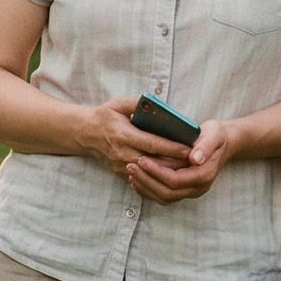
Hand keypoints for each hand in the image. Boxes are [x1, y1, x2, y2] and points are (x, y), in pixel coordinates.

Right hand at [76, 95, 197, 175]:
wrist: (84, 134)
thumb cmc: (104, 116)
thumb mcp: (118, 104)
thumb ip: (138, 103)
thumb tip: (159, 105)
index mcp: (123, 135)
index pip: (153, 144)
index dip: (173, 148)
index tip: (190, 148)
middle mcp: (123, 153)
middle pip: (156, 162)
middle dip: (177, 163)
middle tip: (196, 160)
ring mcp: (122, 165)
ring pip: (152, 173)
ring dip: (171, 172)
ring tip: (189, 167)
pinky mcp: (122, 173)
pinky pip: (144, 178)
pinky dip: (159, 177)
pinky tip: (174, 173)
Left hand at [128, 118, 240, 205]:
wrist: (221, 144)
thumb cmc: (215, 135)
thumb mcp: (214, 133)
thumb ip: (206, 145)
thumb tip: (195, 158)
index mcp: (204, 174)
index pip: (175, 180)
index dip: (156, 172)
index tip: (141, 160)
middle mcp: (199, 187)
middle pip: (168, 193)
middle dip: (146, 180)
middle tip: (130, 166)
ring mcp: (191, 191)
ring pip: (164, 198)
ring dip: (145, 187)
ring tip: (130, 173)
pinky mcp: (184, 191)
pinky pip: (164, 197)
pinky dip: (148, 190)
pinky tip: (136, 180)